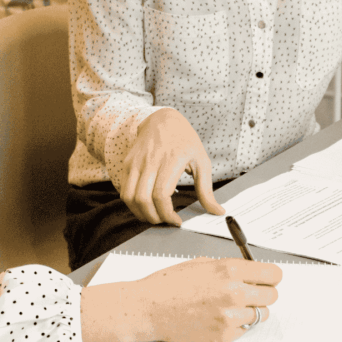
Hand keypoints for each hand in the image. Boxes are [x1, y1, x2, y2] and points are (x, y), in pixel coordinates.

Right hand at [80, 258, 282, 341]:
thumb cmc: (169, 284)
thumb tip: (252, 272)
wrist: (148, 308)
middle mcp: (234, 293)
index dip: (271, 276)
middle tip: (251, 292)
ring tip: (231, 306)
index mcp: (230, 270)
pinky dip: (238, 325)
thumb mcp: (203, 263)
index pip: (273, 274)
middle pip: (272, 296)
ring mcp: (230, 317)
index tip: (267, 278)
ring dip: (252, 310)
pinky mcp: (223, 335)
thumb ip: (230, 267)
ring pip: (261, 315)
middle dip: (263, 293)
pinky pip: (244, 330)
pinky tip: (219, 317)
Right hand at [120, 109, 224, 225]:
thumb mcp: (202, 162)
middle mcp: (150, 161)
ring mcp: (136, 162)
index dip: (166, 213)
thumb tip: (217, 211)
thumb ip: (207, 190)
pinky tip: (146, 206)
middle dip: (154, 217)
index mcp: (171, 160)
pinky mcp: (127, 164)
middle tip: (165, 221)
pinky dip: (133, 204)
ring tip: (155, 216)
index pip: (161, 194)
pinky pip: (124, 190)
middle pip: (143, 199)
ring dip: (140, 213)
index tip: (176, 221)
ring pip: (129, 197)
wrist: (163, 119)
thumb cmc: (185, 141)